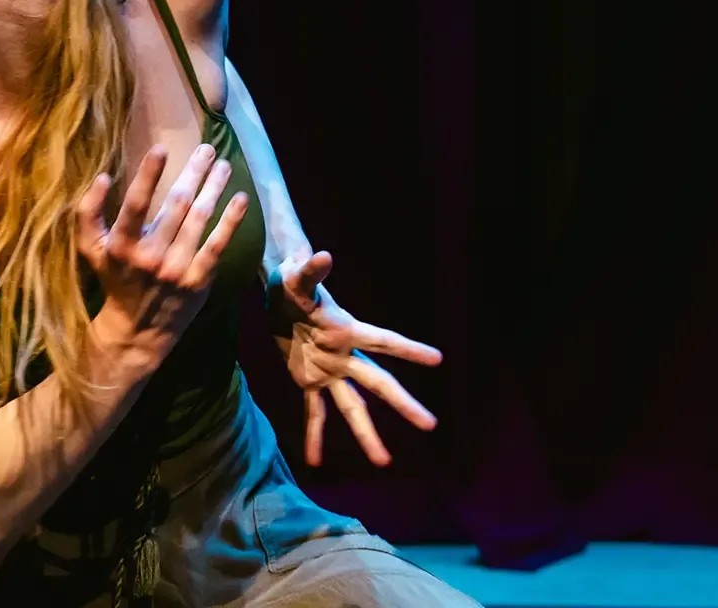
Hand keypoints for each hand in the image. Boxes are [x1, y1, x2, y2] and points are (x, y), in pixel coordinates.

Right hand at [76, 143, 250, 363]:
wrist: (138, 330)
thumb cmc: (114, 279)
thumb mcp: (91, 250)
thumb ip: (88, 213)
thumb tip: (102, 177)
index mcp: (122, 246)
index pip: (136, 204)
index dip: (148, 175)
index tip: (161, 148)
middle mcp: (151, 257)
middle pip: (176, 205)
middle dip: (193, 173)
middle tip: (207, 148)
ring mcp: (178, 269)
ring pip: (199, 219)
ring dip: (214, 188)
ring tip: (223, 165)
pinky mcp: (199, 280)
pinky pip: (218, 245)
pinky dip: (231, 221)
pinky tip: (240, 198)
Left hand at [267, 250, 442, 466]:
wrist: (280, 294)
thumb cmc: (291, 281)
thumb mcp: (295, 277)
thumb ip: (309, 271)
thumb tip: (321, 255)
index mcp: (347, 330)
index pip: (383, 341)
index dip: (408, 349)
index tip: (437, 359)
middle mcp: (345, 355)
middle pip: (379, 384)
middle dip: (403, 404)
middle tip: (431, 424)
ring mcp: (330, 372)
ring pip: (353, 408)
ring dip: (367, 434)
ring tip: (384, 462)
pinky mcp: (309, 381)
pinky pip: (315, 413)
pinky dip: (315, 436)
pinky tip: (315, 461)